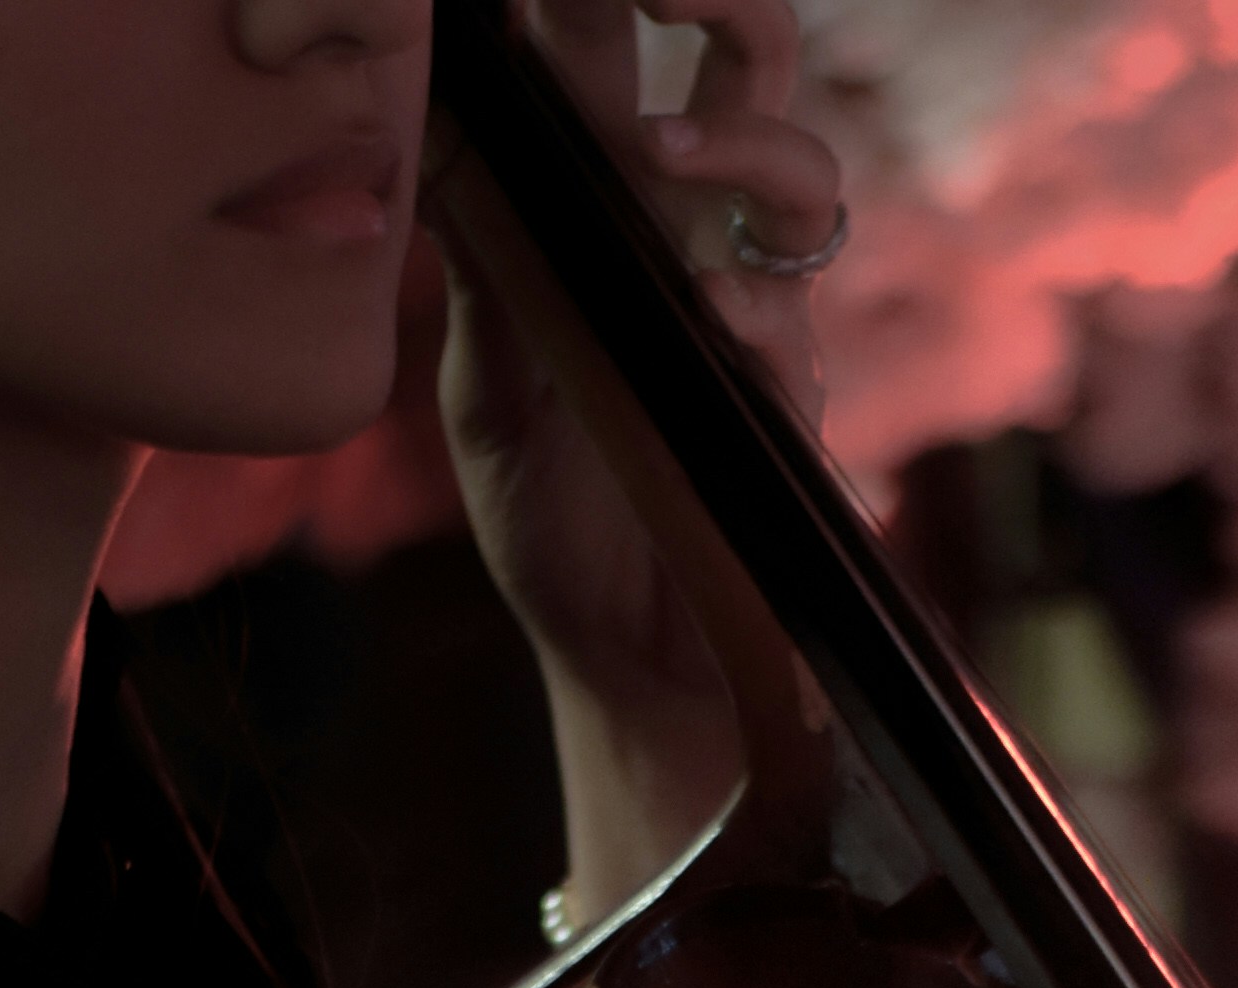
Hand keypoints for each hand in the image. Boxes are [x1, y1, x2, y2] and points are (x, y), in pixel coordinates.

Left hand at [435, 0, 849, 926]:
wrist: (624, 672)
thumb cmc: (552, 532)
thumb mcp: (482, 390)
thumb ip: (480, 263)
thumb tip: (437, 129)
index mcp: (610, 206)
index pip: (616, 51)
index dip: (605, 3)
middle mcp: (697, 239)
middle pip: (752, 65)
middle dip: (725, 3)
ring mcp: (757, 319)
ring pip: (801, 173)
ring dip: (743, 142)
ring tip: (665, 146)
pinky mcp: (791, 415)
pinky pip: (797, 328)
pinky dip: (755, 312)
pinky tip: (711, 316)